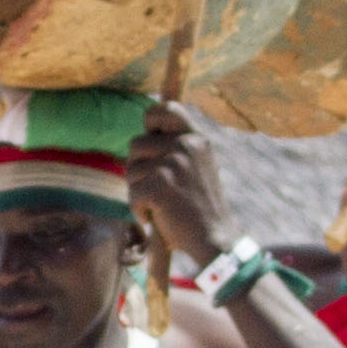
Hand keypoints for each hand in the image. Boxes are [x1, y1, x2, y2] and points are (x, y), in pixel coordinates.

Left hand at [124, 103, 228, 263]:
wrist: (215, 238)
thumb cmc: (200, 207)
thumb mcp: (196, 167)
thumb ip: (176, 149)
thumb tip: (142, 137)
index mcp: (197, 139)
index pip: (166, 109)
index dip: (150, 121)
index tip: (150, 137)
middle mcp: (186, 145)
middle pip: (136, 144)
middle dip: (138, 168)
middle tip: (155, 189)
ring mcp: (173, 164)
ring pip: (131, 170)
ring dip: (138, 191)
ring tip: (160, 205)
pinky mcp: (159, 185)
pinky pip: (132, 193)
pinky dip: (138, 210)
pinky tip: (156, 217)